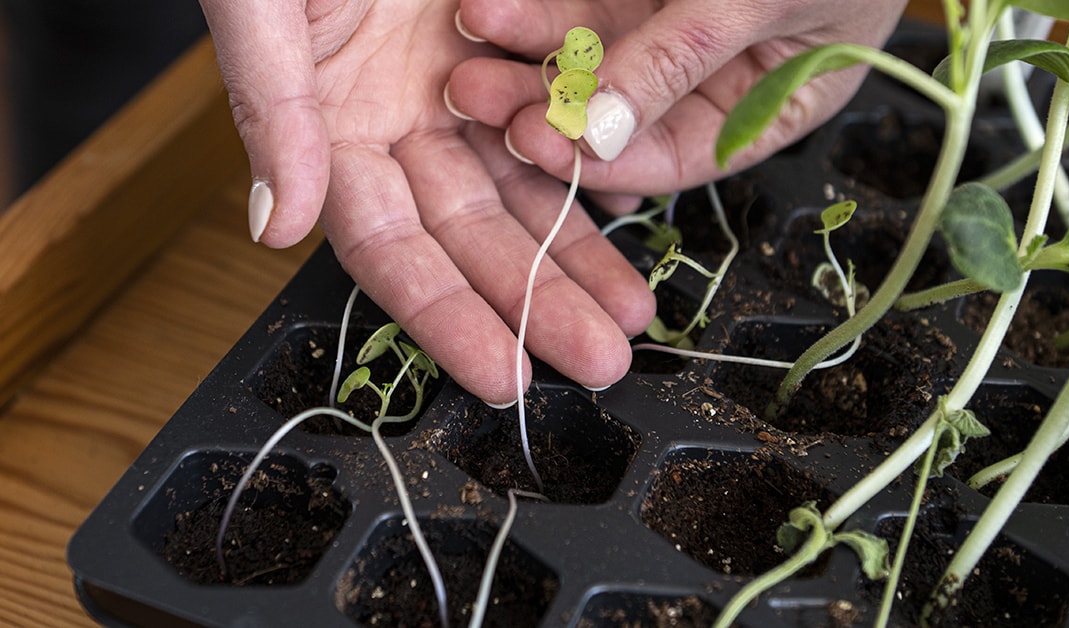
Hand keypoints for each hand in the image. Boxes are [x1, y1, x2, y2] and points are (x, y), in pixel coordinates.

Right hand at [199, 0, 654, 405]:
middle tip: (602, 361)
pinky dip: (593, 164)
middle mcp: (397, 124)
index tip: (502, 376)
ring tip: (633, 313)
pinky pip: (558, 117)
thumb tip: (276, 227)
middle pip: (473, 235)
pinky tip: (633, 210)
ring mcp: (454, 86)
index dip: (444, 316)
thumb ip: (272, 110)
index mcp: (329, 130)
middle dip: (537, 302)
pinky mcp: (507, 42)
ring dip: (578, 253)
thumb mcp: (264, 5)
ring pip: (525, 189)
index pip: (390, 250)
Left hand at [448, 0, 906, 212]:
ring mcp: (672, 12)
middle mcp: (716, 65)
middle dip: (544, 98)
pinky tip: (493, 0)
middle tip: (476, 90)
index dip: (605, 157)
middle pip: (618, 103)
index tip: (538, 143)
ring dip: (527, 38)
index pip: (678, 153)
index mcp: (771, 100)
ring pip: (587, 42)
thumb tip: (595, 136)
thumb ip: (677, 61)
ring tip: (475, 20)